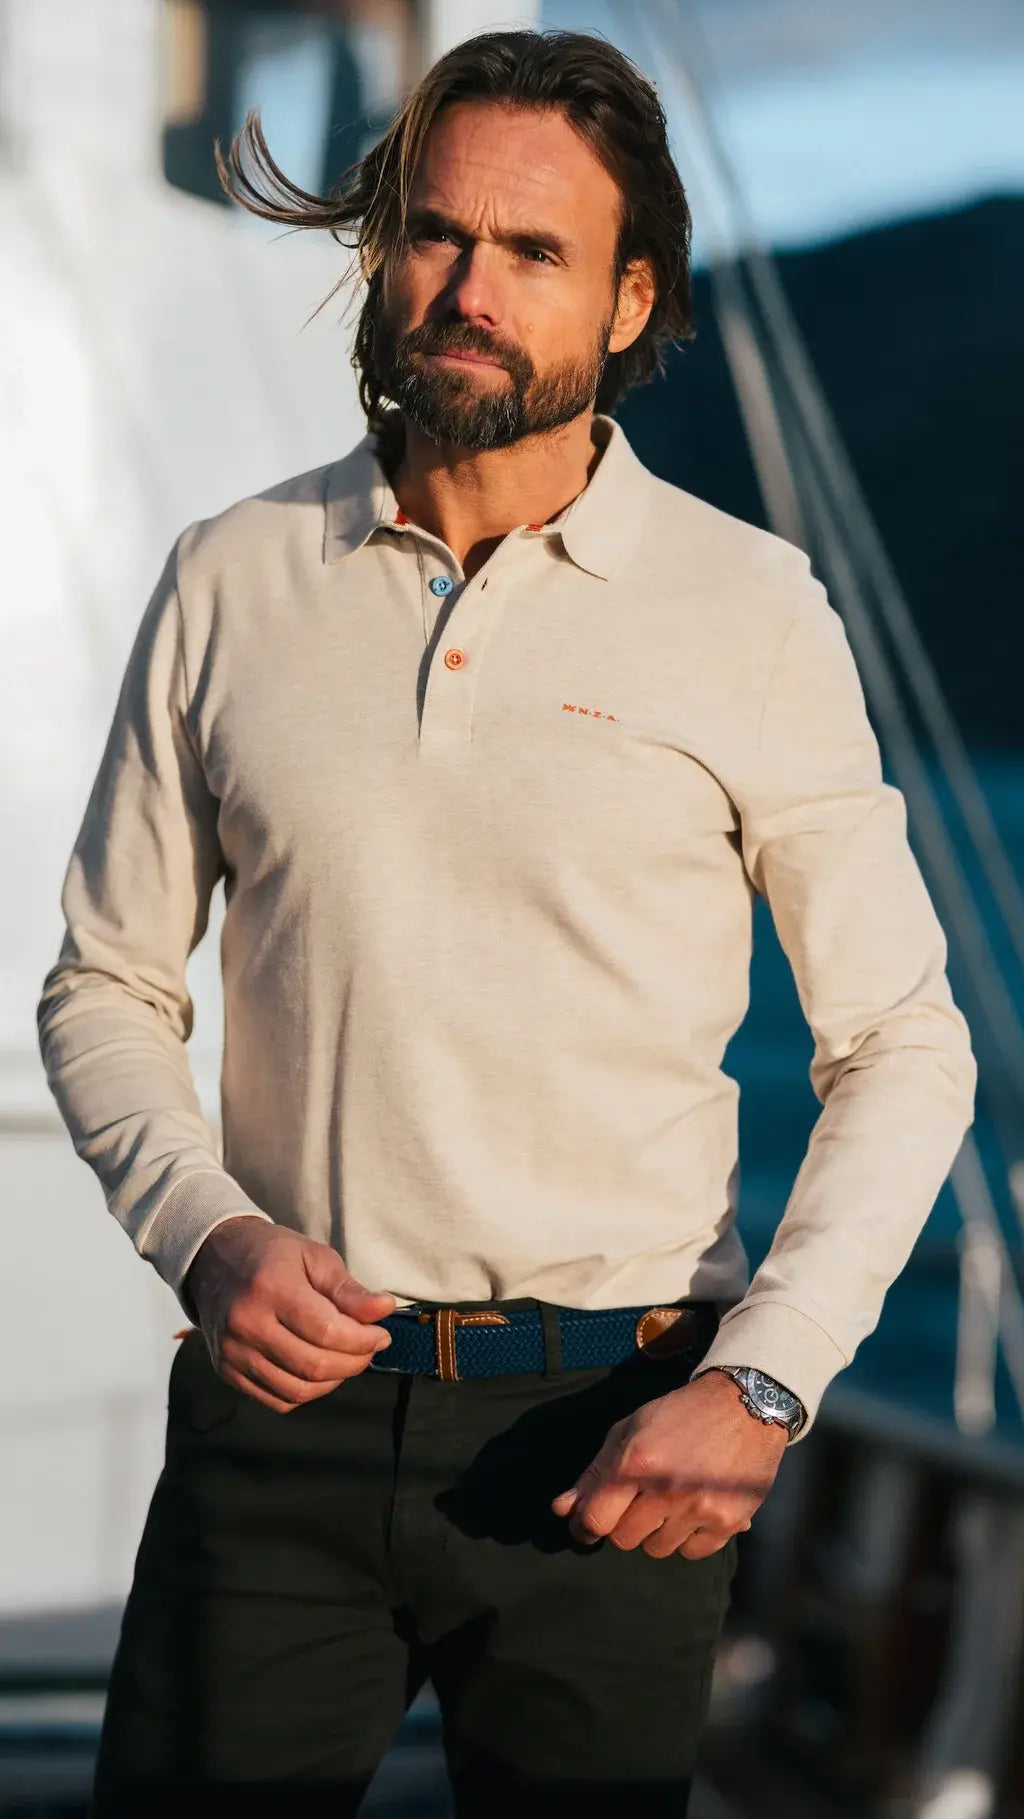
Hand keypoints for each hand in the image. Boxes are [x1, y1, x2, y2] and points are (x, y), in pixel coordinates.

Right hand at [185, 1216, 395, 1411]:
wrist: (214, 1260)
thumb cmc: (272, 1255)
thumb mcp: (315, 1257)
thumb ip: (349, 1290)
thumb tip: (384, 1309)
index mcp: (271, 1288)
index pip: (327, 1331)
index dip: (363, 1340)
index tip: (381, 1335)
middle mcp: (247, 1324)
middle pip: (314, 1365)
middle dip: (354, 1362)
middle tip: (369, 1348)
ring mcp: (233, 1352)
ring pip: (297, 1390)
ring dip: (333, 1380)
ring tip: (347, 1358)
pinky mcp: (227, 1371)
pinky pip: (277, 1400)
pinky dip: (307, 1392)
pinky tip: (319, 1371)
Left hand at [551, 1370, 787, 1558]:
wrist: (744, 1405)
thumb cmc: (679, 1415)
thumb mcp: (629, 1430)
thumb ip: (595, 1473)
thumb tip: (562, 1510)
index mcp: (636, 1462)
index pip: (595, 1520)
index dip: (585, 1527)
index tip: (588, 1525)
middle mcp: (665, 1489)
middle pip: (624, 1539)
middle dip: (625, 1522)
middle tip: (641, 1499)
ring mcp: (698, 1508)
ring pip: (656, 1549)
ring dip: (657, 1531)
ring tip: (671, 1502)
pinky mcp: (727, 1522)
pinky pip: (692, 1553)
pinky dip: (689, 1538)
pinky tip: (695, 1511)